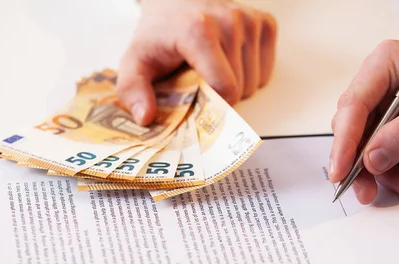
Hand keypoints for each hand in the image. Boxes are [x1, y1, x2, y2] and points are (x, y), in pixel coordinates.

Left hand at [117, 0, 276, 124]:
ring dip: (236, 87)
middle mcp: (230, 21)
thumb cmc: (159, 36)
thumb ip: (132, 90)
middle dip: (220, 97)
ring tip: (212, 70)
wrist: (174, 2)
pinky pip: (266, 71)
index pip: (226, 88)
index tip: (197, 103)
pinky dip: (250, 74)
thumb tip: (145, 117)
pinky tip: (228, 62)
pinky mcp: (264, 23)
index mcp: (199, 31)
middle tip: (198, 82)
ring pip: (255, 83)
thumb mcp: (135, 62)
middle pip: (241, 89)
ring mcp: (250, 21)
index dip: (213, 106)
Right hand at [329, 40, 398, 203]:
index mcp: (388, 64)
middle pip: (351, 129)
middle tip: (366, 188)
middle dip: (360, 162)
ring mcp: (387, 107)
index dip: (344, 140)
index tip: (342, 170)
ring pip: (363, 147)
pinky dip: (396, 169)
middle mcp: (381, 85)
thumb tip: (372, 155)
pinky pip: (380, 155)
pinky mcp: (394, 128)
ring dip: (381, 171)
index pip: (353, 104)